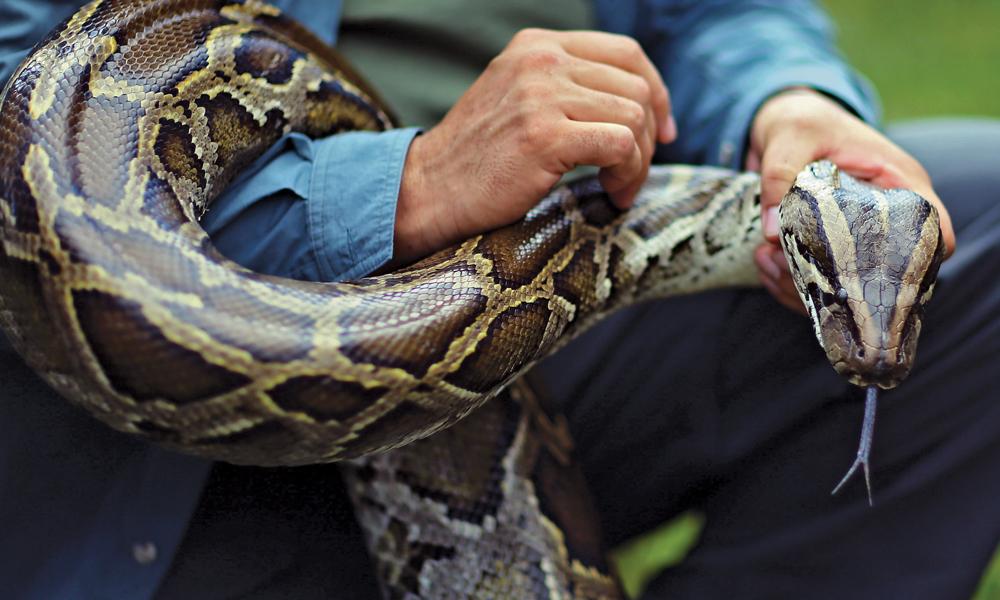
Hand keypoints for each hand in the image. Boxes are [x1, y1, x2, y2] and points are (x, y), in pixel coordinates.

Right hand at [393, 28, 674, 261]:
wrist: (428, 190)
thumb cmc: (477, 159)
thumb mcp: (518, 99)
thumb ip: (566, 87)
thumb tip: (638, 105)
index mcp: (537, 45)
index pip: (627, 53)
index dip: (657, 93)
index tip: (662, 132)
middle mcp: (541, 60)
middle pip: (637, 88)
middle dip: (648, 138)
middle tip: (631, 174)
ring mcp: (541, 95)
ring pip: (634, 117)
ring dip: (638, 162)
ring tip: (617, 188)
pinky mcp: (544, 135)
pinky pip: (620, 146)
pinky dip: (628, 174)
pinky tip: (611, 193)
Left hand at [746, 88, 955, 312]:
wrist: (781, 123)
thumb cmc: (801, 120)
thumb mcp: (791, 135)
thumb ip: (780, 175)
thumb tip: (772, 233)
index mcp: (898, 183)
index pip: (935, 232)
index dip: (918, 262)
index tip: (868, 274)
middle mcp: (883, 217)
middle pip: (886, 273)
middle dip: (837, 284)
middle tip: (788, 267)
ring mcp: (856, 237)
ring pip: (847, 286)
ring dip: (804, 288)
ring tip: (767, 263)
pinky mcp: (827, 249)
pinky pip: (818, 283)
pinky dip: (789, 285)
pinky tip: (763, 267)